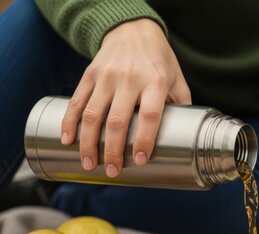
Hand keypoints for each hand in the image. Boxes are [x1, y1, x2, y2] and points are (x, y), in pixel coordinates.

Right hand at [61, 19, 190, 176]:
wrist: (134, 31)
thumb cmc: (160, 62)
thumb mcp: (177, 81)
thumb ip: (181, 108)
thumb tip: (186, 141)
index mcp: (156, 82)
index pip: (149, 115)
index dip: (144, 139)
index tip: (139, 160)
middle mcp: (130, 78)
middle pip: (117, 120)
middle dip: (112, 150)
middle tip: (112, 172)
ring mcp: (107, 76)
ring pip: (93, 114)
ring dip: (89, 143)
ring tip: (89, 164)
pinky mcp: (90, 74)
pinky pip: (77, 101)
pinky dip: (69, 122)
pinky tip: (67, 140)